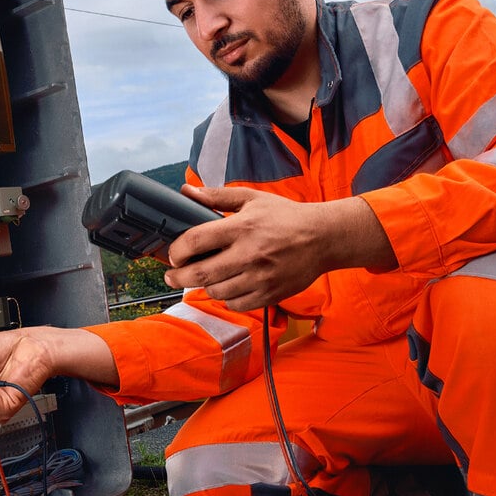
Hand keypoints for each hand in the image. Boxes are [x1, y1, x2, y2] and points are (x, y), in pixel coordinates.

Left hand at [163, 186, 395, 310]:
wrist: (324, 238)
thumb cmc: (286, 217)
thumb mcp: (252, 199)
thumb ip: (217, 197)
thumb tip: (187, 191)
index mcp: (242, 227)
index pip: (196, 241)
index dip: (177, 250)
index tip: (173, 254)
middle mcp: (249, 254)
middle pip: (201, 273)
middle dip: (178, 277)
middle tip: (171, 276)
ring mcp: (260, 277)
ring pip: (217, 292)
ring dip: (204, 286)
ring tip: (204, 278)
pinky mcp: (270, 294)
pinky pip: (236, 304)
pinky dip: (226, 298)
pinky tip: (227, 287)